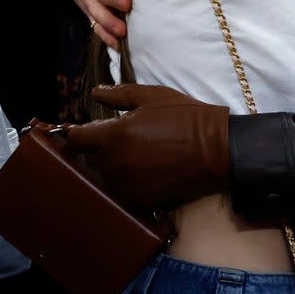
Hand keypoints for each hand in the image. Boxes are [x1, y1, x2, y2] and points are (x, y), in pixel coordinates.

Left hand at [65, 85, 229, 208]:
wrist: (218, 150)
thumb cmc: (187, 118)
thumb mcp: (153, 97)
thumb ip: (119, 95)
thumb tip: (95, 92)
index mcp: (114, 135)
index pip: (76, 139)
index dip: (80, 133)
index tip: (90, 130)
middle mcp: (114, 162)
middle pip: (90, 158)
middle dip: (99, 148)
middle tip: (122, 140)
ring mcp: (126, 185)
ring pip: (104, 177)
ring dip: (113, 167)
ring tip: (136, 156)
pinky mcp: (139, 200)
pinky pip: (120, 192)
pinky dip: (126, 183)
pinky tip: (144, 172)